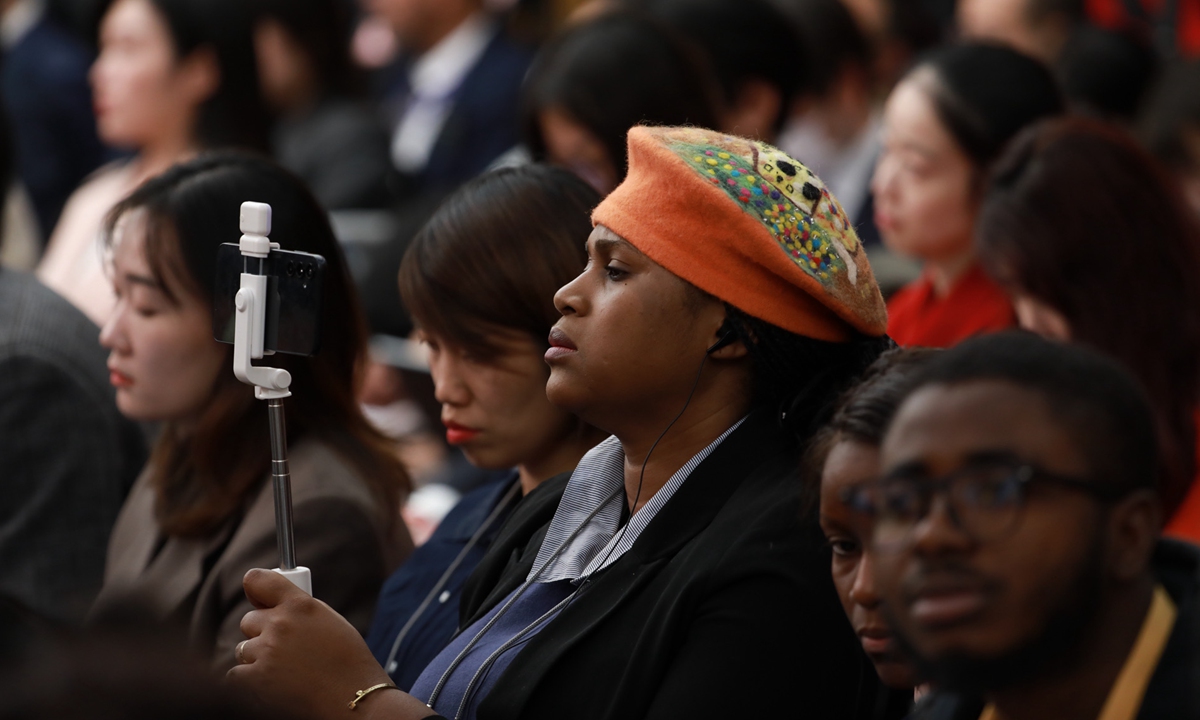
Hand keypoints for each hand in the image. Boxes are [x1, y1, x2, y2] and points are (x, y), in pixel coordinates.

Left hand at [226, 568, 431, 718]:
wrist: (354, 698)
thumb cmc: (349, 663)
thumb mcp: (331, 622)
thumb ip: (300, 611)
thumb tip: (273, 609)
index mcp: (301, 604)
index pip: (257, 580)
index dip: (255, 590)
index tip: (258, 598)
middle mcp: (280, 624)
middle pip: (249, 620)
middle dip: (261, 632)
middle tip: (284, 647)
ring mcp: (266, 652)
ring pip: (243, 648)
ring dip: (257, 657)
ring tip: (286, 670)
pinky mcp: (254, 680)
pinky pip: (236, 674)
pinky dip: (249, 680)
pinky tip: (273, 684)